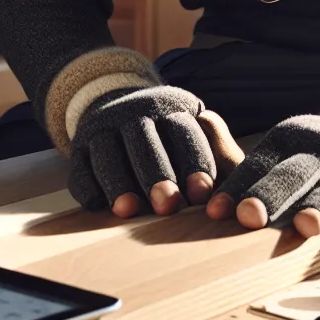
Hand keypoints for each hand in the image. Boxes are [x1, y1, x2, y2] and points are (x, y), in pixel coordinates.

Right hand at [67, 85, 239, 217]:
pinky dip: (87, 186)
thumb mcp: (198, 136)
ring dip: (118, 182)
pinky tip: (97, 206)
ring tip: (128, 210)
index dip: (194, 162)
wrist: (117, 109)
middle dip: (157, 174)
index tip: (202, 194)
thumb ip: (222, 159)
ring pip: (108, 153)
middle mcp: (135, 112)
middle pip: (145, 142)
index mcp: (172, 108)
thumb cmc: (171, 138)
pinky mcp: (78, 147)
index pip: (184, 133)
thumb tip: (241, 193)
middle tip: (168, 205)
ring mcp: (102, 127)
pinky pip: (79, 167)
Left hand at [206, 113, 319, 251]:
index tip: (214, 212)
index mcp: (290, 138)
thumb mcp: (286, 149)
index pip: (259, 163)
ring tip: (305, 227)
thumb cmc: (319, 152)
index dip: (237, 187)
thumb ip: (247, 168)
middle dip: (272, 193)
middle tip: (250, 216)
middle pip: (294, 172)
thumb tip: (200, 179)